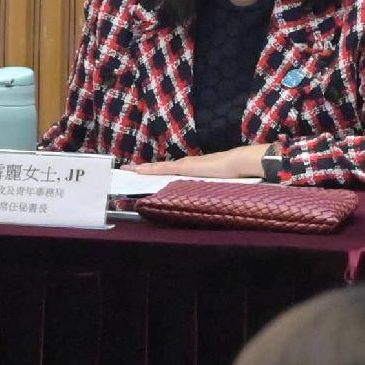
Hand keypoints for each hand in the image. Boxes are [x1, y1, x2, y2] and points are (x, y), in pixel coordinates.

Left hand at [125, 146, 267, 181]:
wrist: (236, 164)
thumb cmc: (230, 174)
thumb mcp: (214, 184)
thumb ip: (206, 188)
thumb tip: (205, 200)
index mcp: (192, 168)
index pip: (170, 170)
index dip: (156, 171)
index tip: (144, 173)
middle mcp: (185, 164)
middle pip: (160, 167)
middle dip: (144, 169)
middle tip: (128, 169)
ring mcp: (183, 164)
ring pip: (158, 167)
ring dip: (143, 168)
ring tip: (128, 169)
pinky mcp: (184, 167)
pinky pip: (163, 168)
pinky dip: (150, 169)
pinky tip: (139, 170)